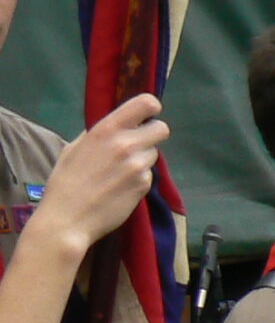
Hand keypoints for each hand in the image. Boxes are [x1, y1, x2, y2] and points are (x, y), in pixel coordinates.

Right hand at [25, 95, 166, 259]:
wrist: (68, 219)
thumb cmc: (65, 182)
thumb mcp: (75, 148)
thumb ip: (99, 134)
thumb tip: (118, 124)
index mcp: (106, 130)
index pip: (146, 103)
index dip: (151, 108)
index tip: (145, 116)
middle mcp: (126, 144)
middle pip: (161, 129)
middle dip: (152, 135)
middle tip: (137, 145)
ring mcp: (138, 166)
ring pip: (154, 153)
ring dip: (143, 159)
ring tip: (120, 171)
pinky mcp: (145, 185)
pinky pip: (149, 175)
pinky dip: (139, 179)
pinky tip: (120, 187)